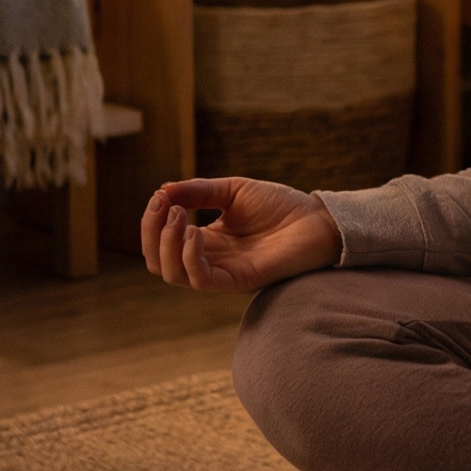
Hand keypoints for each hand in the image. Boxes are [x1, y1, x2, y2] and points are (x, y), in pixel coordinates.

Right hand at [140, 177, 341, 292]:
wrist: (319, 219)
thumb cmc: (281, 205)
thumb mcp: (232, 190)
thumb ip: (198, 191)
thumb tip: (161, 190)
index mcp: (205, 241)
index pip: (161, 242)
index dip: (152, 221)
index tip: (160, 195)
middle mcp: (209, 260)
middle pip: (158, 262)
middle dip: (151, 233)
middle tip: (163, 205)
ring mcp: (223, 272)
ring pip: (174, 274)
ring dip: (166, 244)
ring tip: (179, 216)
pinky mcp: (239, 280)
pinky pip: (201, 280)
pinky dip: (189, 258)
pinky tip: (194, 232)